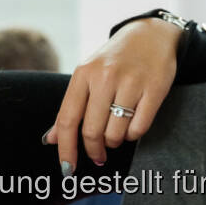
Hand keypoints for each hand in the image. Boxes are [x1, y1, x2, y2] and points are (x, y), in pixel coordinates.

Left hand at [43, 18, 181, 169]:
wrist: (151, 35)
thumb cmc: (114, 60)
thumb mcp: (88, 75)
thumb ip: (70, 107)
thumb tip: (51, 139)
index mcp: (84, 74)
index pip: (68, 120)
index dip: (66, 149)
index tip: (67, 169)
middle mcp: (105, 77)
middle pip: (92, 132)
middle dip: (94, 150)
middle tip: (98, 155)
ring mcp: (131, 82)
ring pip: (116, 133)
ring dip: (115, 142)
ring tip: (117, 132)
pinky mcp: (155, 89)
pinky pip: (139, 128)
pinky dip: (133, 135)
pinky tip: (132, 126)